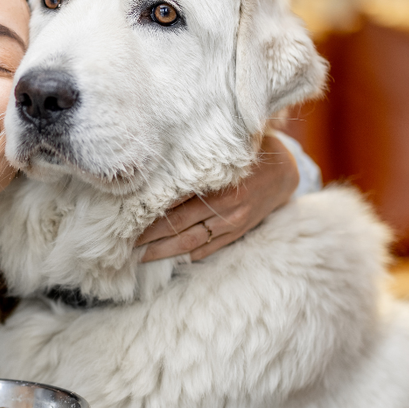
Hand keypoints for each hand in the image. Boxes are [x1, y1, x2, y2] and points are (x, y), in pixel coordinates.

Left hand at [137, 132, 299, 261]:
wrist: (285, 171)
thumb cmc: (249, 153)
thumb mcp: (227, 148)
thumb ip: (198, 152)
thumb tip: (162, 151)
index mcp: (219, 182)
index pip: (176, 200)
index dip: (149, 212)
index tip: (126, 217)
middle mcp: (225, 206)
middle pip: (177, 225)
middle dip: (148, 236)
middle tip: (123, 243)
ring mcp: (232, 222)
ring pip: (190, 242)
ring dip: (163, 251)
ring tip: (139, 256)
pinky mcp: (237, 233)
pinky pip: (209, 249)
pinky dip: (187, 255)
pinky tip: (168, 260)